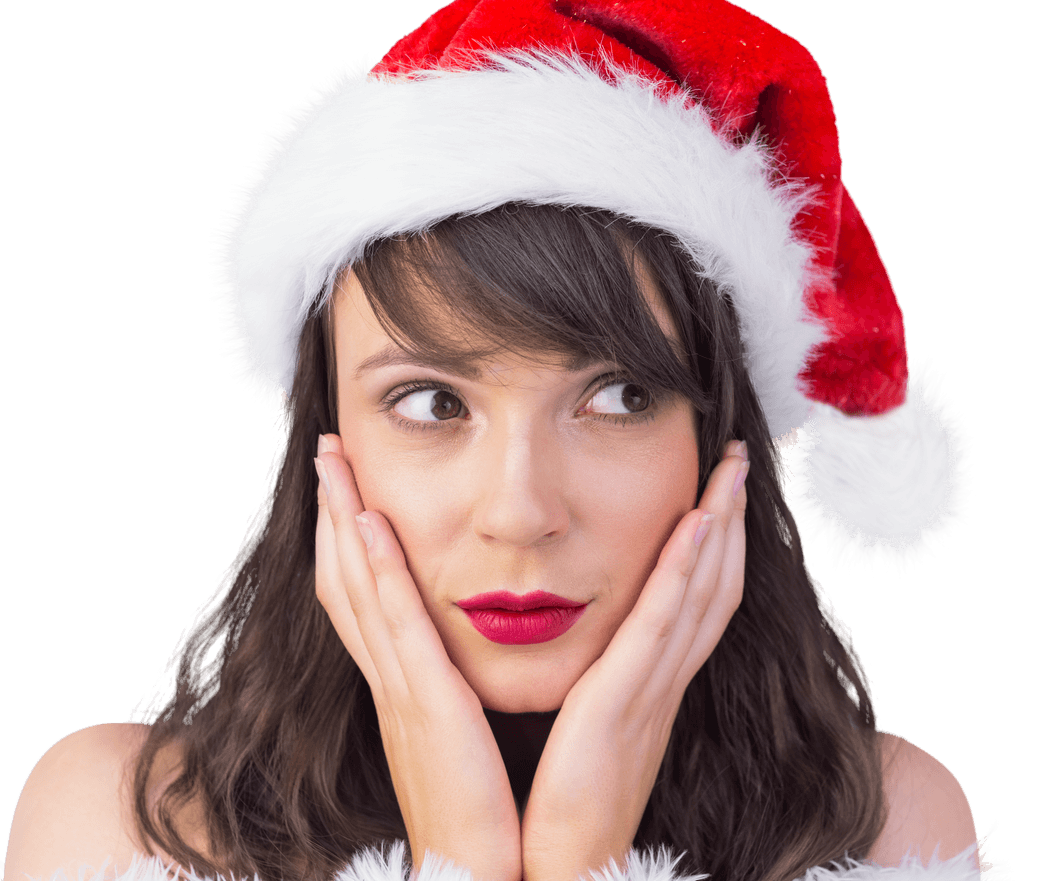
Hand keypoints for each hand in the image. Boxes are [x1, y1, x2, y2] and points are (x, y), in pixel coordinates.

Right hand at [313, 434, 522, 880]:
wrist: (482, 873)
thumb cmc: (484, 809)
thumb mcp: (462, 737)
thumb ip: (453, 691)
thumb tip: (455, 656)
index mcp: (401, 686)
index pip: (360, 597)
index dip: (344, 538)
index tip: (342, 485)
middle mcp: (389, 680)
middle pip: (346, 580)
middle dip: (331, 512)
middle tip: (324, 451)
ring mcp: (400, 690)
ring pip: (358, 589)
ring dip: (343, 521)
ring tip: (333, 462)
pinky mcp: (425, 704)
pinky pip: (395, 625)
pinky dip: (378, 570)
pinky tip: (371, 523)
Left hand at [520, 441, 748, 880]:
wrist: (557, 868)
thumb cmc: (564, 803)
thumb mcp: (590, 728)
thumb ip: (601, 684)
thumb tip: (599, 649)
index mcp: (654, 685)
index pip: (699, 601)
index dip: (719, 544)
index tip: (720, 489)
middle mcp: (665, 682)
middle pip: (714, 586)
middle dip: (732, 520)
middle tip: (742, 458)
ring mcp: (652, 690)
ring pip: (701, 593)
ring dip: (720, 527)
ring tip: (731, 469)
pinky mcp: (624, 703)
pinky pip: (663, 626)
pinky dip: (685, 573)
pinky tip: (696, 524)